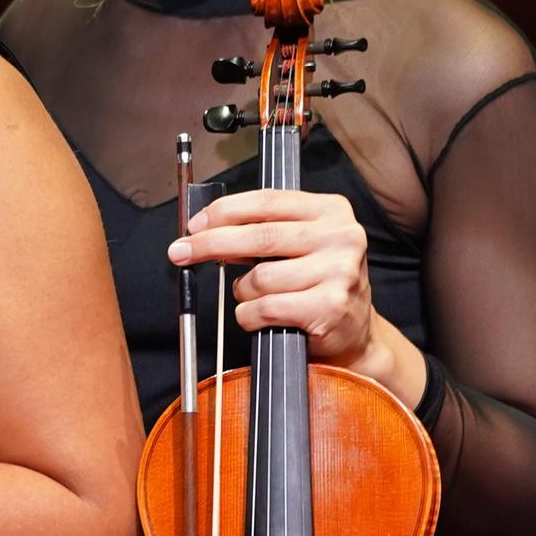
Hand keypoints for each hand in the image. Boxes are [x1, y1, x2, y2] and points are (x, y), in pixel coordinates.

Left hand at [169, 186, 423, 401]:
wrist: (355, 335)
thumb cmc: (320, 286)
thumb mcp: (301, 246)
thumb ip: (264, 232)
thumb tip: (207, 230)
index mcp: (331, 211)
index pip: (267, 201)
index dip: (225, 211)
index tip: (194, 224)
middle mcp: (340, 236)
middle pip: (258, 236)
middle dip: (210, 244)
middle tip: (180, 252)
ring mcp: (338, 272)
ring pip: (259, 278)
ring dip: (242, 293)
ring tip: (254, 299)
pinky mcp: (330, 306)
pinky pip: (266, 308)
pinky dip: (251, 316)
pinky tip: (260, 317)